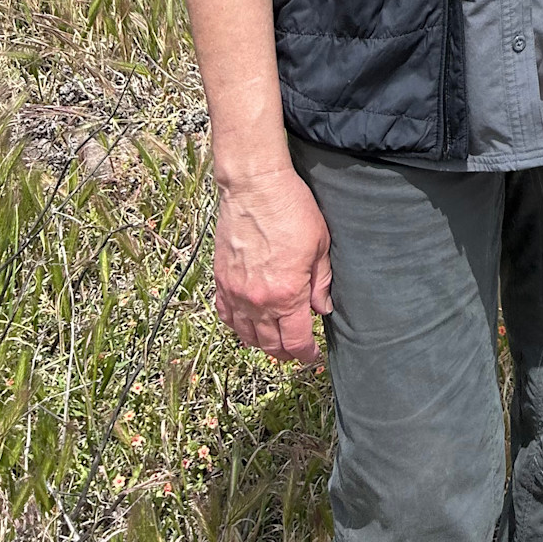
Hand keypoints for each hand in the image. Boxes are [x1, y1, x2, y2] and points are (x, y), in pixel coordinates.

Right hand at [212, 164, 332, 363]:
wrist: (254, 186)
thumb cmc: (291, 209)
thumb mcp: (320, 244)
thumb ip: (321, 282)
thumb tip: (322, 308)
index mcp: (287, 295)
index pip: (296, 341)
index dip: (306, 354)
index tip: (312, 356)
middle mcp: (258, 301)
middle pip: (270, 344)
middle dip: (285, 353)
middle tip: (295, 352)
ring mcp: (235, 292)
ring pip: (246, 334)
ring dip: (261, 344)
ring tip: (273, 343)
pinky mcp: (220, 280)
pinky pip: (225, 315)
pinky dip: (236, 326)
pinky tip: (246, 325)